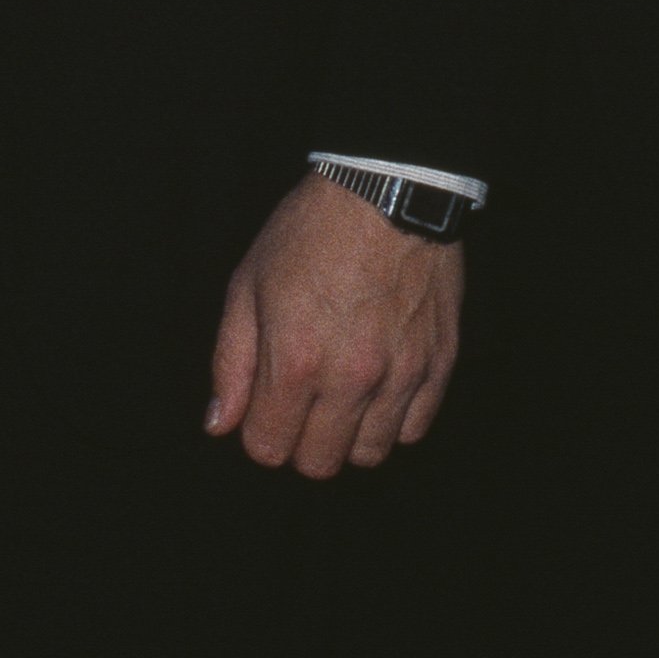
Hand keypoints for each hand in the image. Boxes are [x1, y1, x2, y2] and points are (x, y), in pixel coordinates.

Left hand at [207, 172, 463, 476]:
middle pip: (321, 463)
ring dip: (346, 437)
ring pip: (370, 453)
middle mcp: (351, 378)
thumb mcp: (246, 286)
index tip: (261, 413)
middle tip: (296, 408)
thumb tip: (219, 425)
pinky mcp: (439, 365)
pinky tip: (374, 391)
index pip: (269, 448)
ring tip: (336, 399)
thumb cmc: (307, 235)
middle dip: (299, 445)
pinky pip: (414, 429)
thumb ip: (230, 363)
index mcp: (294, 359)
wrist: (386, 194)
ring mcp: (402, 375)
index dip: (258, 436)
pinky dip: (391, 422)